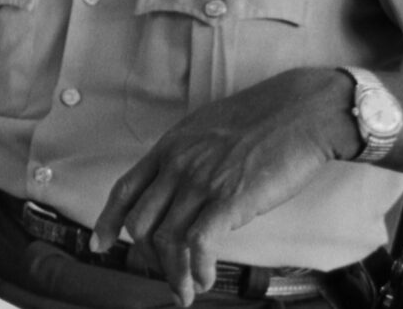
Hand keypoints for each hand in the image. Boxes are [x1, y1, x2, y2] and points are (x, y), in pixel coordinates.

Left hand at [92, 69, 356, 305]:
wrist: (302, 111)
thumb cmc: (265, 118)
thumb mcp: (208, 127)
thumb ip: (190, 155)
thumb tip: (185, 182)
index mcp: (169, 147)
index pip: (125, 190)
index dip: (108, 221)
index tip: (100, 245)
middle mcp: (177, 166)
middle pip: (141, 221)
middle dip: (147, 256)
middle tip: (163, 275)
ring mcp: (200, 182)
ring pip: (166, 239)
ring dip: (173, 273)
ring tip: (186, 291)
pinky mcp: (229, 200)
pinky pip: (198, 243)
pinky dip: (197, 268)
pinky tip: (204, 279)